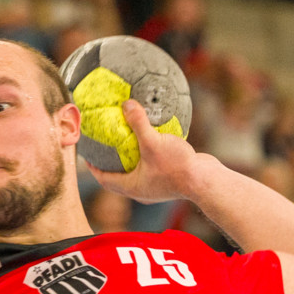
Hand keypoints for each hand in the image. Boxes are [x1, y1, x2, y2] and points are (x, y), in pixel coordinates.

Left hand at [86, 99, 208, 203]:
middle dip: (110, 162)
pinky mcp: (169, 179)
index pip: (104, 179)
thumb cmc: (177, 167)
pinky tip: (152, 136)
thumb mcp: (153, 142)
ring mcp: (157, 186)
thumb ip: (138, 123)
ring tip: (125, 140)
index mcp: (132, 188)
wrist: (206, 181)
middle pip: (118, 176)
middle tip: (103, 145)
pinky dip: (149, 153)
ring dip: (130, 157)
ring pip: (137, 171)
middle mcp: (142, 190)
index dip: (93, 167)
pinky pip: (153, 165)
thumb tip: (126, 104)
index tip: (87, 154)